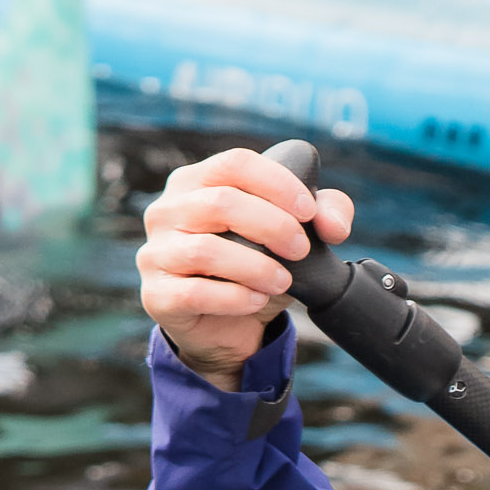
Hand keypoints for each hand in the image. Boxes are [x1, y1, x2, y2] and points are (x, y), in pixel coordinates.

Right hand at [138, 145, 350, 385]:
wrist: (225, 327)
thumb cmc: (254, 266)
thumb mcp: (292, 235)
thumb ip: (324, 214)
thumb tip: (333, 226)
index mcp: (196, 182)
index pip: (235, 163)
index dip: (277, 183)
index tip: (308, 211)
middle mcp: (167, 210)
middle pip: (221, 202)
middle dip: (273, 226)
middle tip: (302, 250)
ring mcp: (156, 252)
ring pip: (206, 250)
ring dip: (256, 266)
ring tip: (283, 281)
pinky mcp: (156, 295)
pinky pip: (194, 293)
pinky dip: (235, 297)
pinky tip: (256, 300)